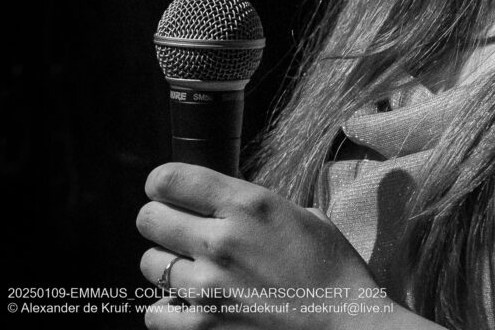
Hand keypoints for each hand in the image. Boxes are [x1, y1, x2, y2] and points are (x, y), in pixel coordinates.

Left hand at [137, 162, 377, 327]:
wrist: (344, 323)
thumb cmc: (329, 265)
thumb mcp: (299, 214)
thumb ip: (253, 206)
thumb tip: (220, 202)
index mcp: (248, 204)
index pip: (170, 179)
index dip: (162, 183)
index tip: (166, 189)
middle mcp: (222, 240)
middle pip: (149, 219)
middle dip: (160, 220)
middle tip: (177, 229)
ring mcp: (208, 287)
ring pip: (150, 264)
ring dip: (165, 264)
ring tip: (192, 268)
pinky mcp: (203, 327)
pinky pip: (155, 312)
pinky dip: (167, 308)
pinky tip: (190, 303)